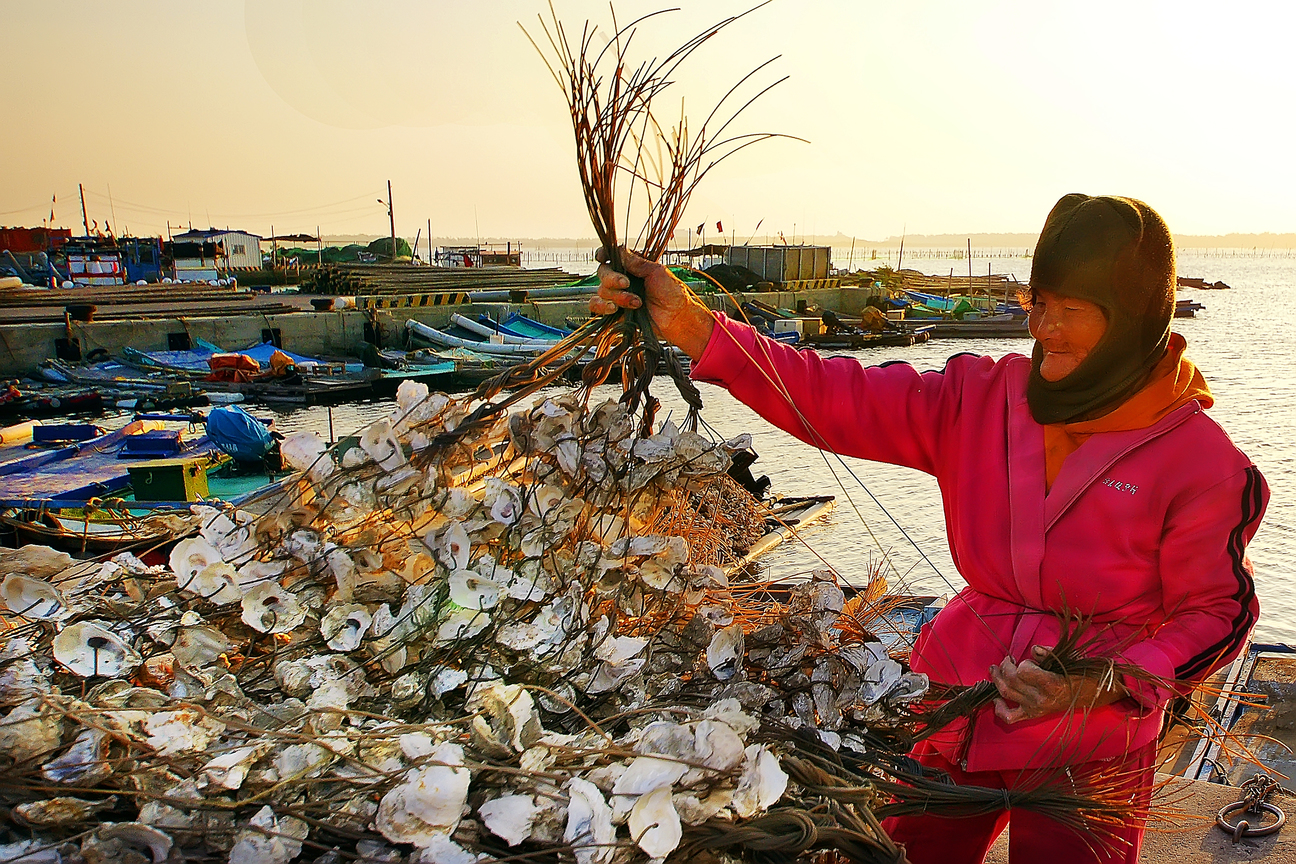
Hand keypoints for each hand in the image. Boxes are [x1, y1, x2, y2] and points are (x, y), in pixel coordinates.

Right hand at [589, 246, 715, 360]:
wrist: (676, 317)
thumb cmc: (671, 293)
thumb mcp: (656, 271)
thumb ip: (636, 262)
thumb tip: (620, 250)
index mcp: (632, 266)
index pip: (612, 256)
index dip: (603, 254)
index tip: (603, 257)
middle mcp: (623, 279)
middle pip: (603, 272)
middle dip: (612, 278)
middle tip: (626, 284)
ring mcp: (618, 295)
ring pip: (602, 290)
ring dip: (618, 296)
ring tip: (636, 302)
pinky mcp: (616, 311)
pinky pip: (597, 306)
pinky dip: (601, 306)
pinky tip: (614, 308)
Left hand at [988, 645, 1125, 723]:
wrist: (1093, 692)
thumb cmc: (1080, 672)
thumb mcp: (1068, 657)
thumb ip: (1047, 652)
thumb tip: (1033, 650)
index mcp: (1050, 684)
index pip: (1023, 671)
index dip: (1023, 662)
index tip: (1031, 661)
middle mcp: (1040, 698)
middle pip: (1011, 680)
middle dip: (1005, 666)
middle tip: (1008, 660)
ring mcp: (1035, 708)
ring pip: (1005, 693)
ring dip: (997, 679)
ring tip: (995, 669)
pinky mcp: (1033, 715)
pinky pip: (1010, 717)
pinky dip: (999, 709)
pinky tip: (997, 699)